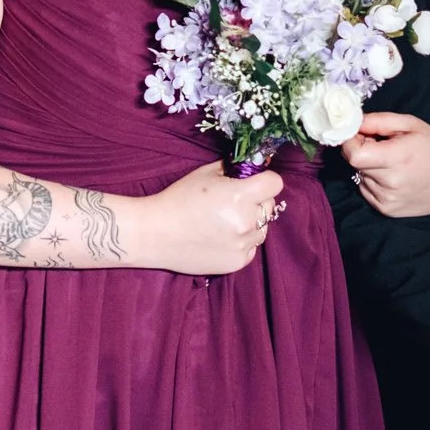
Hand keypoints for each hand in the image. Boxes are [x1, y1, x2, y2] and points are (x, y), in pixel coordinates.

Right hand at [140, 161, 284, 275]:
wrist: (154, 234)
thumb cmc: (177, 199)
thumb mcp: (204, 174)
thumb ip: (232, 169)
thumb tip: (252, 167)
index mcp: (239, 196)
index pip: (275, 183)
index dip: (265, 180)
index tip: (255, 182)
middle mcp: (246, 221)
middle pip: (269, 206)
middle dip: (255, 201)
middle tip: (231, 202)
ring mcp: (242, 245)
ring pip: (262, 229)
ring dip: (250, 224)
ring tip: (223, 222)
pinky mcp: (237, 262)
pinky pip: (251, 247)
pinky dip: (241, 242)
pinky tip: (219, 238)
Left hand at [340, 112, 429, 217]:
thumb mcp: (411, 124)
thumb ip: (378, 121)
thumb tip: (351, 123)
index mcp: (397, 158)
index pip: (354, 154)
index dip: (351, 142)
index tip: (360, 135)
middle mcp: (391, 182)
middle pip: (355, 164)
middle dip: (361, 152)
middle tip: (380, 146)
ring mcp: (388, 199)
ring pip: (361, 176)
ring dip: (369, 167)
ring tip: (392, 163)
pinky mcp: (387, 210)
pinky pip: (366, 190)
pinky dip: (373, 181)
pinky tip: (393, 177)